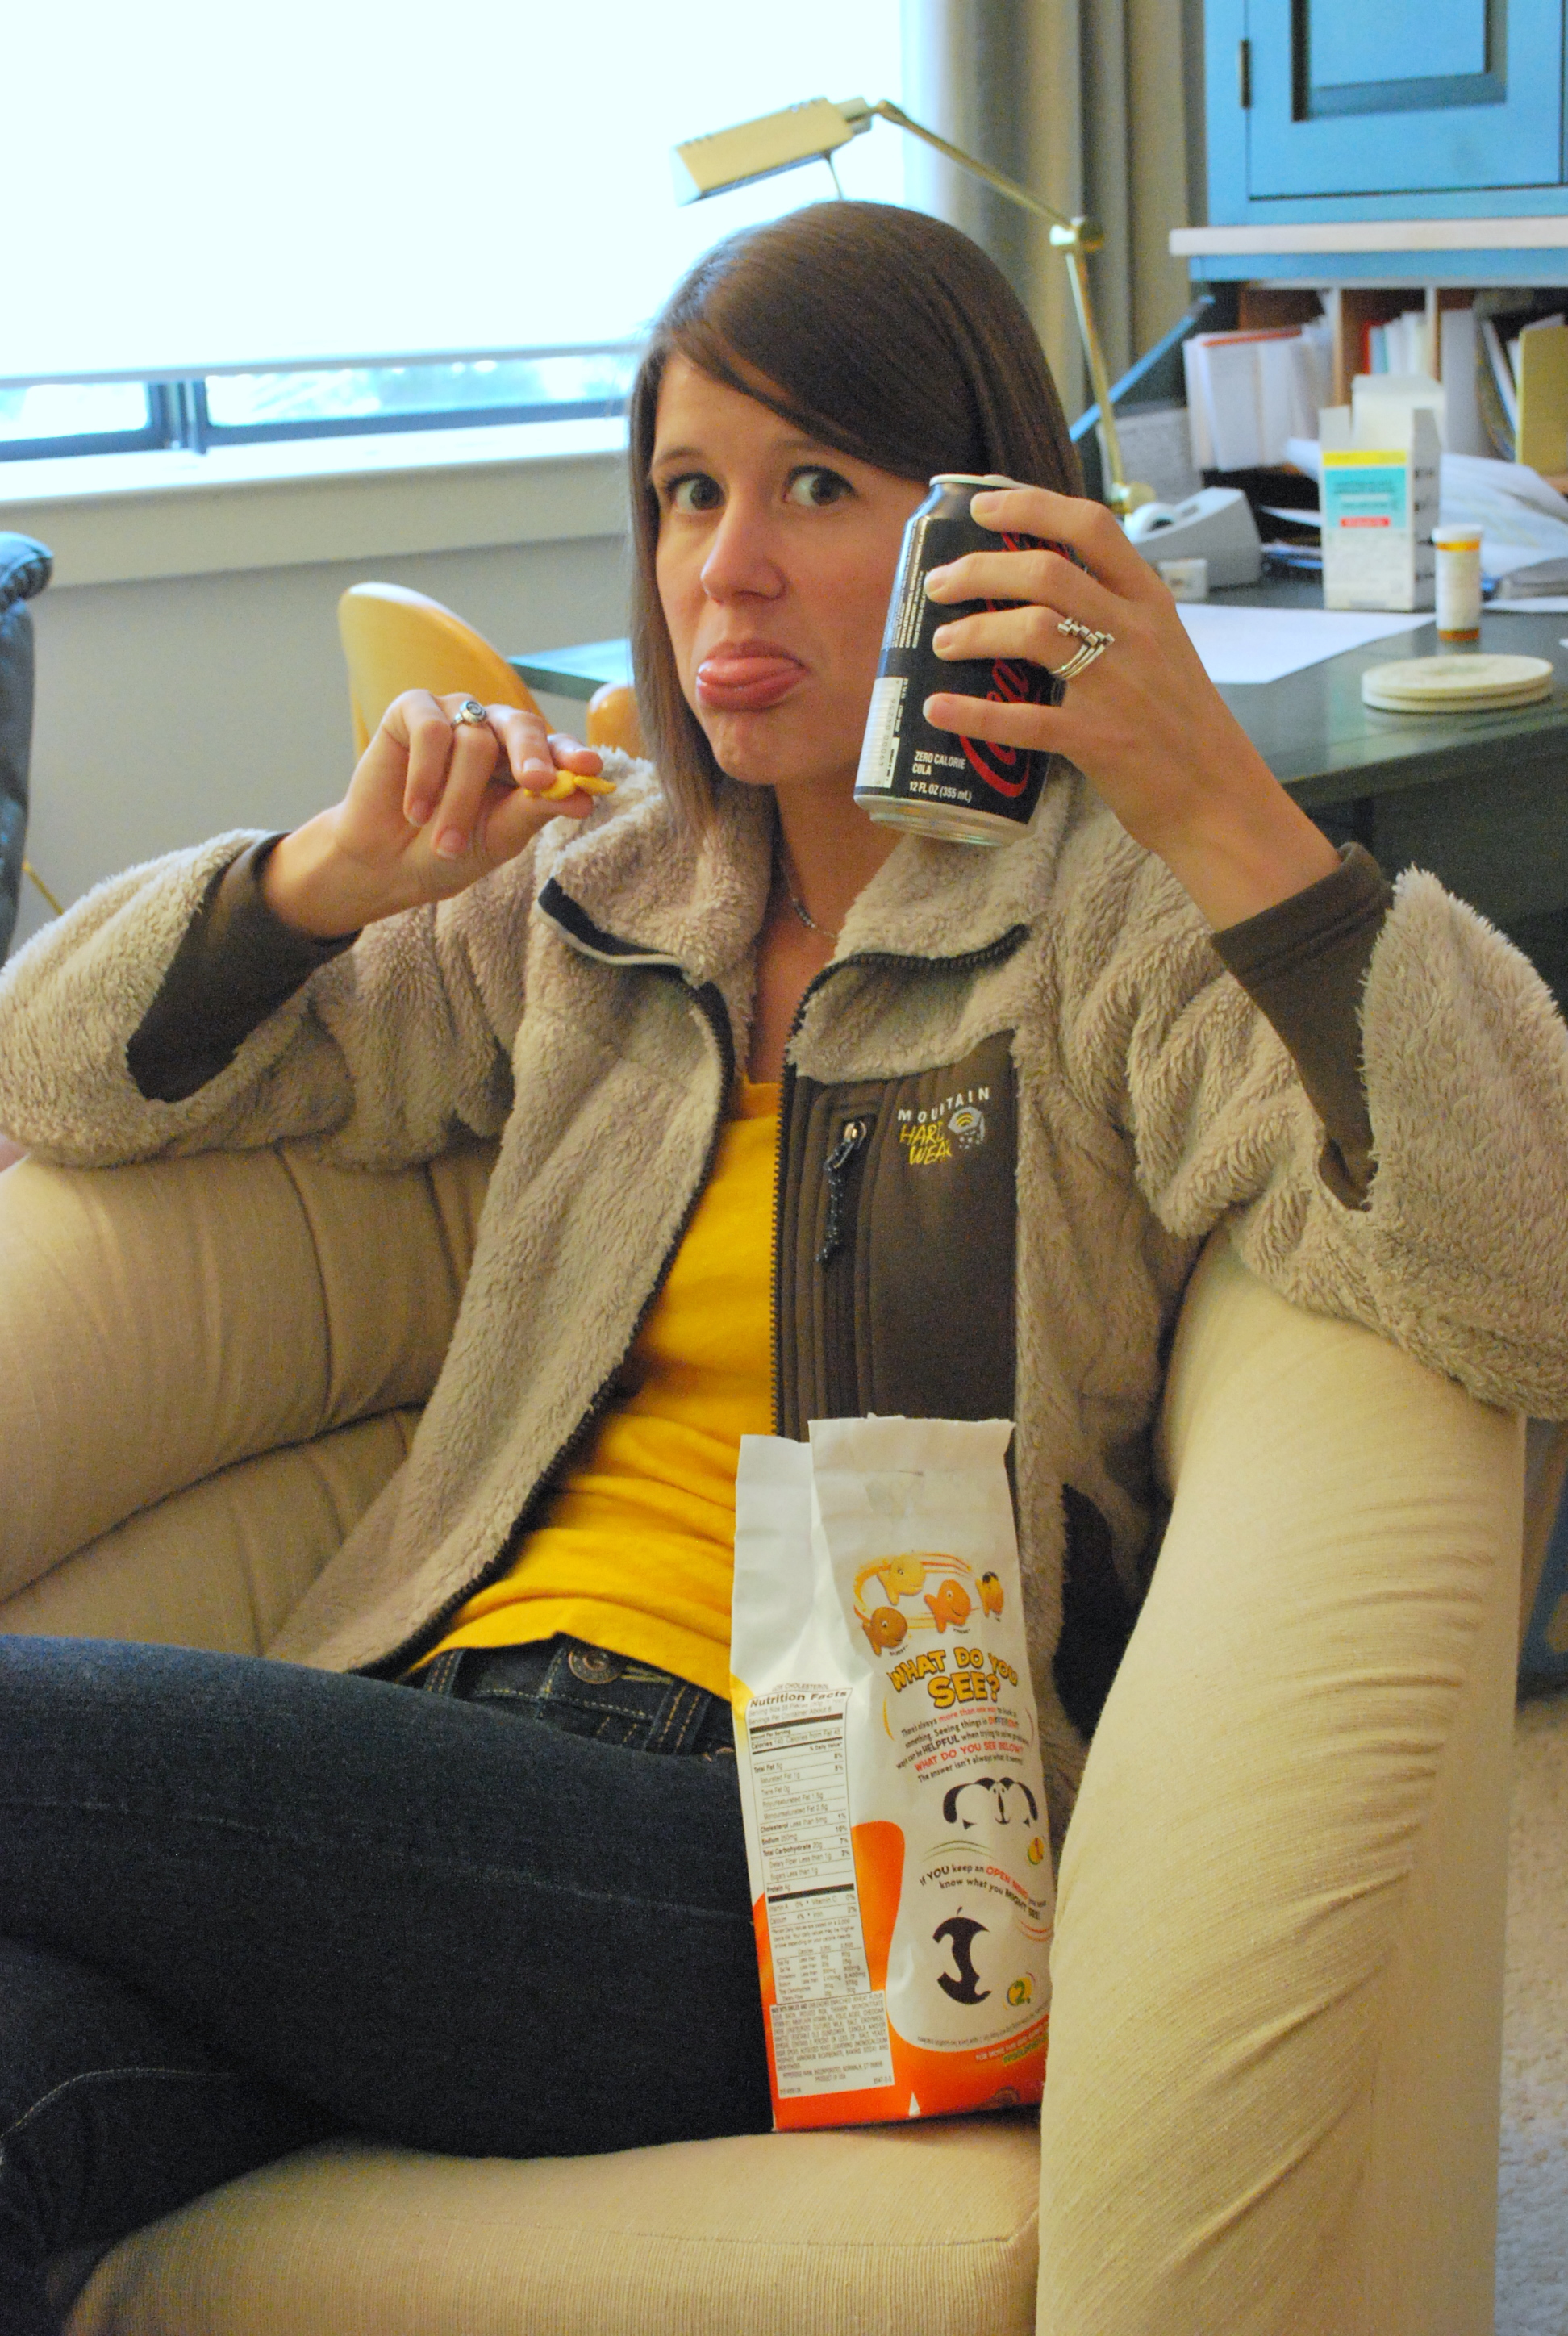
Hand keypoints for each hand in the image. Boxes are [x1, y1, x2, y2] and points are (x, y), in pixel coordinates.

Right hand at [261, 691, 613, 936]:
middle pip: (522, 725)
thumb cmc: (447, 850)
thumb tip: (583, 797)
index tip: (589, 769)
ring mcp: (454, 716)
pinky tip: (416, 810)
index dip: (572, 755)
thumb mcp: (498, 837)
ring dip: (458, 800)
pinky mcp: (411, 710)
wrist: (385, 863)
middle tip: (537, 782)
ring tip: (444, 843)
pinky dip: (425, 774)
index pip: (556, 748)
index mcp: (524, 760)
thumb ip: (536, 810)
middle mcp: (493, 731)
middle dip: (531, 755)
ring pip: (473, 741)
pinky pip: (430, 729)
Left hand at [922, 488, 1338, 927]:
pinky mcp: (1099, 740)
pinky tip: (938, 709)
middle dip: (980, 570)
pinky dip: (973, 714)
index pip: (1091, 526)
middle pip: (1046, 572)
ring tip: (942, 643)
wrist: (1220, 798)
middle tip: (939, 584)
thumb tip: (1043, 593)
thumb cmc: (1183, 725)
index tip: (982, 507)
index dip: (1030, 506)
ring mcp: (1118, 686)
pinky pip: (1024, 720)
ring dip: (975, 632)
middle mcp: (1135, 633)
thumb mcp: (1162, 649)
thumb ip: (1115, 616)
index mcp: (1150, 603)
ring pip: (1033, 631)